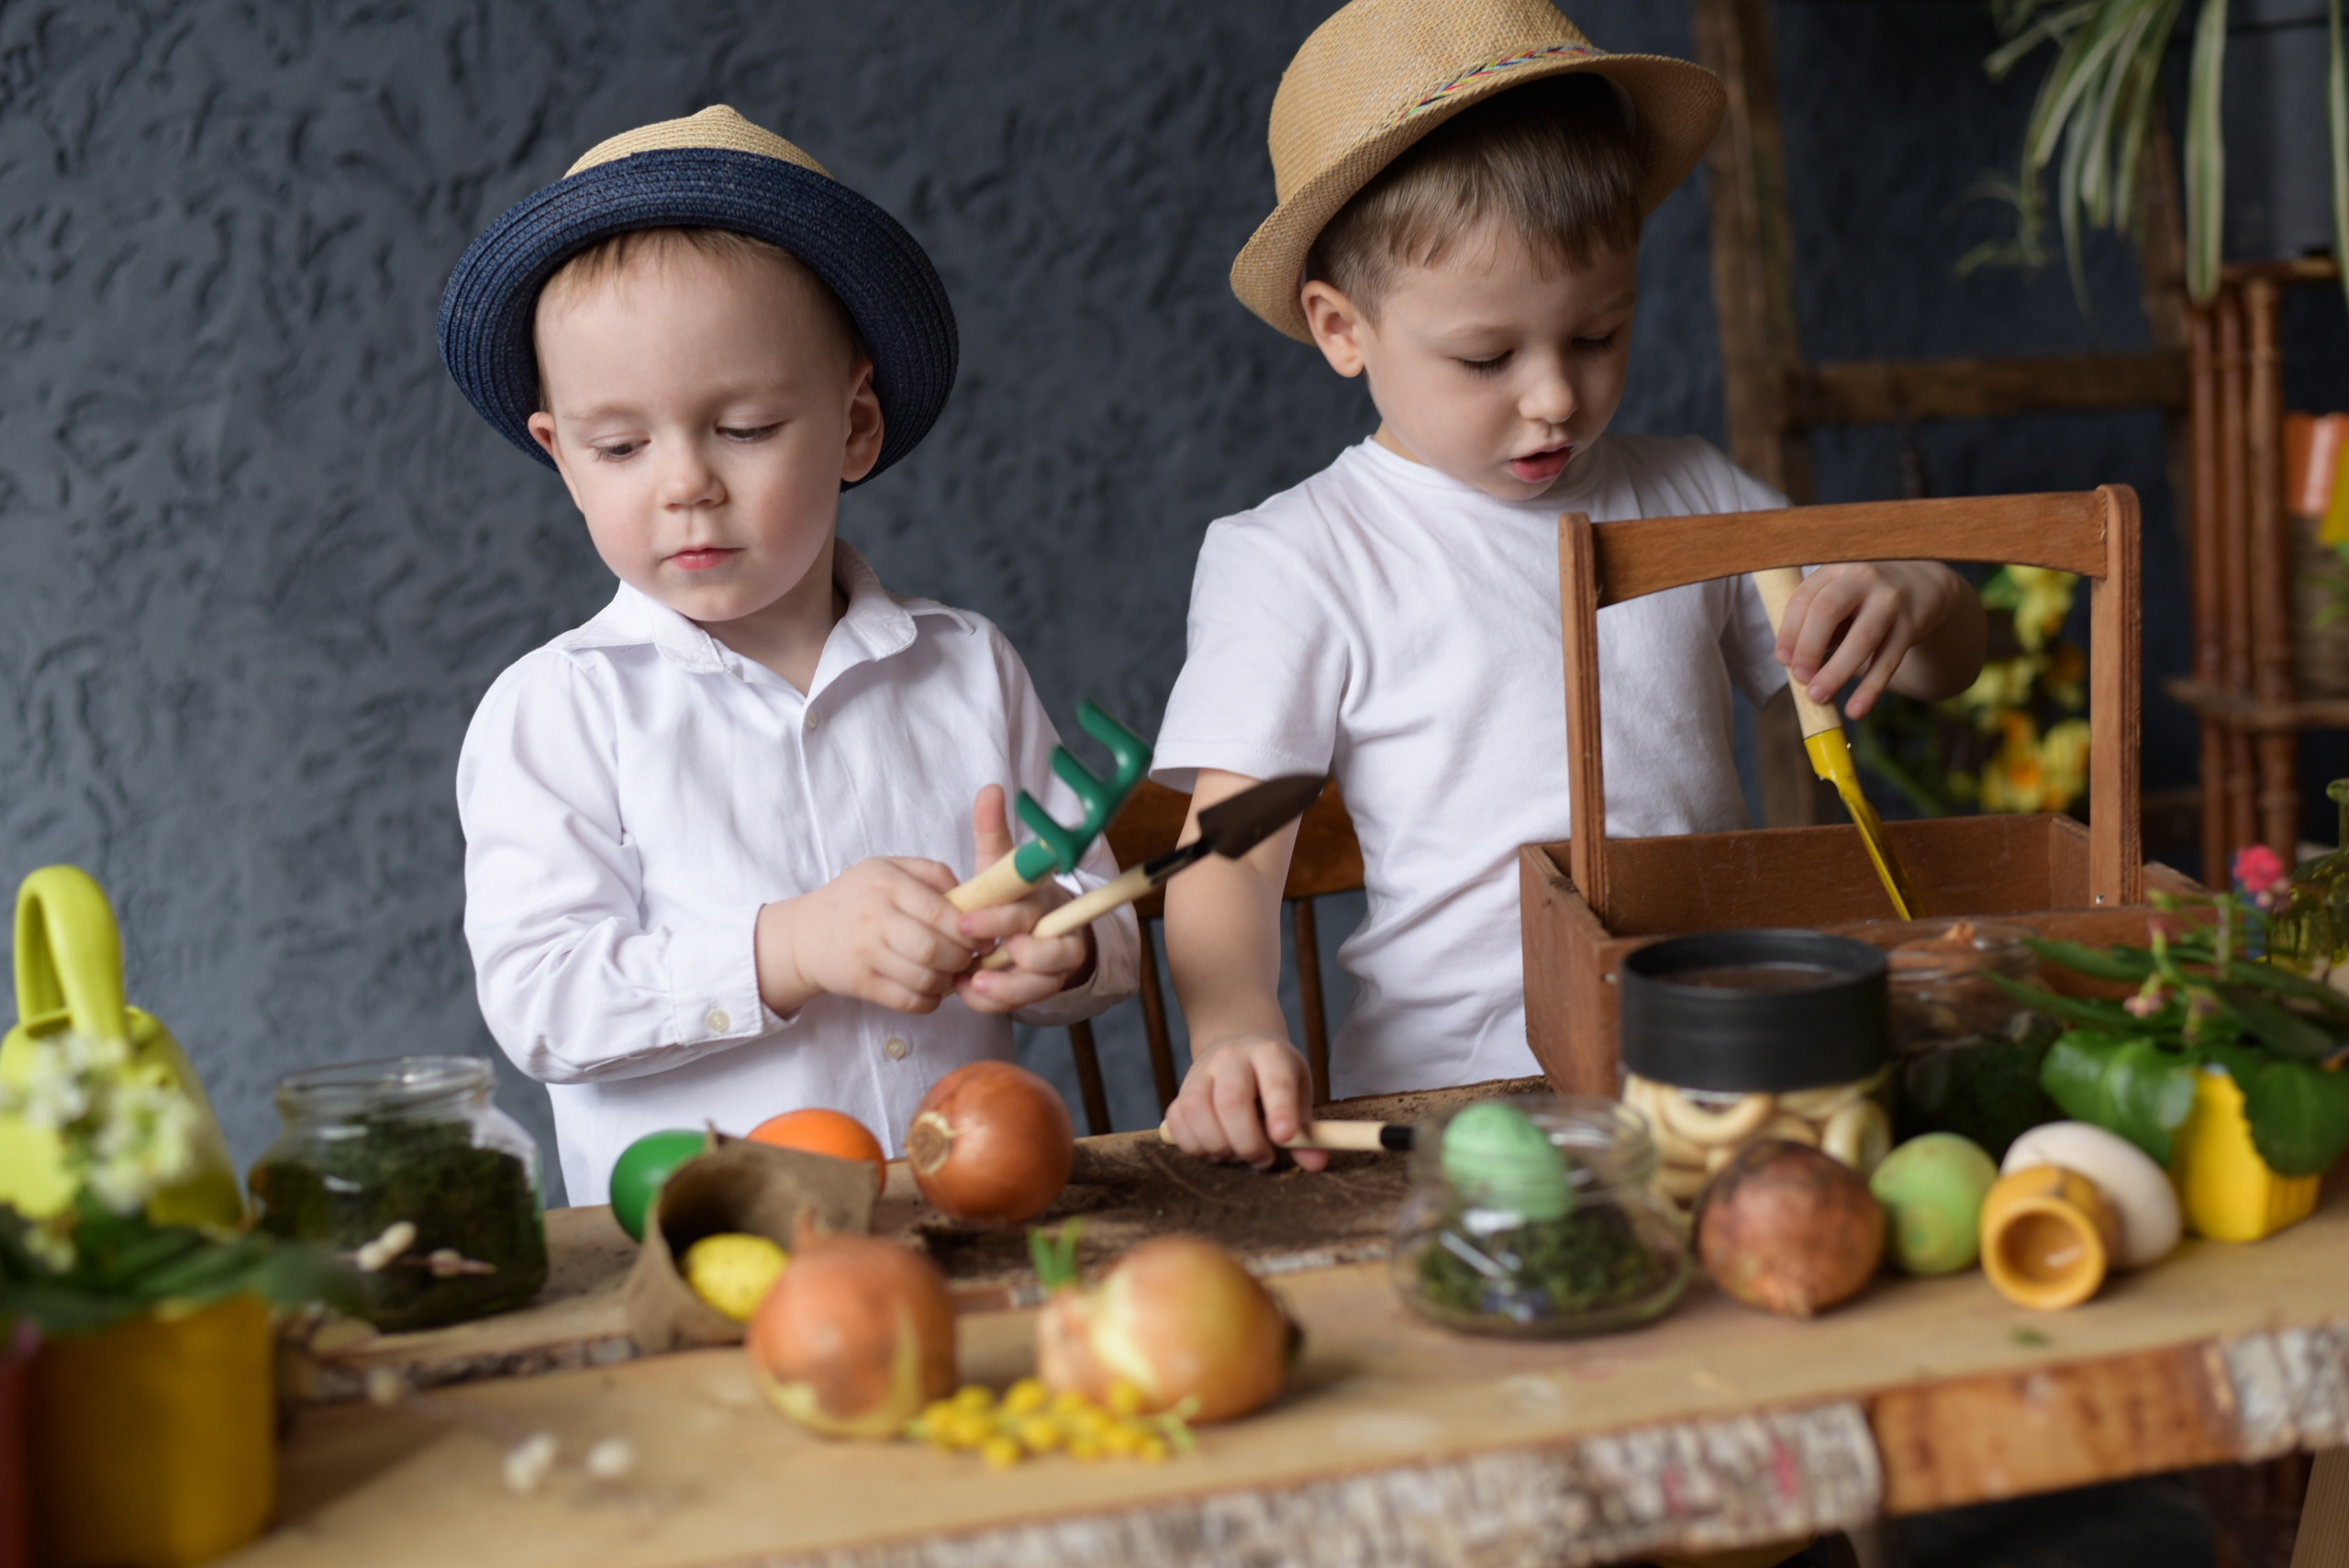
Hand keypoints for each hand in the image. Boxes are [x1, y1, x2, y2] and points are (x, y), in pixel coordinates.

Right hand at [755, 857, 973, 1016]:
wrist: (803, 934)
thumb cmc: (856, 898)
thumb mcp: (888, 868)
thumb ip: (931, 874)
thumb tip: (972, 898)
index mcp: (887, 883)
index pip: (941, 912)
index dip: (970, 930)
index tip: (982, 937)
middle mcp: (875, 917)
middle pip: (936, 949)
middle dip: (962, 958)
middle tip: (968, 958)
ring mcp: (866, 953)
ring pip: (925, 979)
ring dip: (948, 981)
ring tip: (951, 973)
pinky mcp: (861, 984)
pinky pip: (908, 1001)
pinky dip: (929, 1001)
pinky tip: (931, 990)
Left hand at [954, 785, 1093, 1013]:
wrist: (1037, 926)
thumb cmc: (1014, 893)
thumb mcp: (1001, 862)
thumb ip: (993, 830)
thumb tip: (990, 789)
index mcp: (1044, 899)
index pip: (1029, 911)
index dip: (1000, 920)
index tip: (967, 924)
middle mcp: (1058, 933)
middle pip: (1049, 954)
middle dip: (1012, 963)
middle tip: (974, 965)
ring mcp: (1054, 966)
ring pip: (1042, 985)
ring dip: (1007, 989)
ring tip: (971, 986)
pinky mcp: (1043, 989)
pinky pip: (1024, 1002)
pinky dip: (997, 1001)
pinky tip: (967, 993)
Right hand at [1162, 1033, 1327, 1172]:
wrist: (1238, 1047)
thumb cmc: (1274, 1078)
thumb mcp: (1298, 1093)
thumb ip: (1306, 1130)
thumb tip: (1317, 1164)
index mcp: (1270, 1055)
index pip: (1276, 1081)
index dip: (1281, 1110)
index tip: (1284, 1138)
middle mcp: (1232, 1058)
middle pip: (1231, 1100)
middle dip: (1247, 1141)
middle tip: (1262, 1159)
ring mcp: (1201, 1072)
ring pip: (1196, 1110)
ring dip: (1217, 1146)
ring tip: (1236, 1154)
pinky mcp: (1181, 1090)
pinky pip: (1176, 1120)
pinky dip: (1192, 1145)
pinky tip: (1213, 1150)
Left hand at [1774, 560, 1977, 717]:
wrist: (1925, 583)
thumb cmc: (1864, 597)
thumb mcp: (1839, 594)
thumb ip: (1815, 621)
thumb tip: (1791, 663)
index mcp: (1835, 570)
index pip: (1804, 598)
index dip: (1789, 631)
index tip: (1782, 660)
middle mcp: (1863, 578)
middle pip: (1827, 611)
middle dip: (1808, 648)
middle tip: (1800, 678)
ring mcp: (1890, 601)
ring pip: (1861, 639)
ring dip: (1836, 672)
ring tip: (1818, 697)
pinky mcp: (1911, 625)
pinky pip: (1888, 660)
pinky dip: (1871, 688)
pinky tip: (1855, 709)